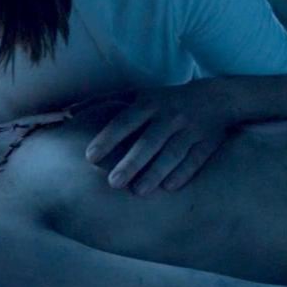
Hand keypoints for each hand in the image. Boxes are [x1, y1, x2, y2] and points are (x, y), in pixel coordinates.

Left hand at [85, 82, 232, 195]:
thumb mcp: (138, 95)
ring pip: (173, 153)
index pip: (125, 121)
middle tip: (113, 183)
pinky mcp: (208, 143)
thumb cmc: (166, 101)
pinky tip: (169, 187)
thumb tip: (69, 111)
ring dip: (156, 172)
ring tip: (138, 191)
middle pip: (149, 140)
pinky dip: (183, 173)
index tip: (90, 157)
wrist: (217, 98)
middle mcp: (170, 116)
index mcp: (149, 103)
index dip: (108, 138)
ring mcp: (191, 130)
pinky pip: (195, 160)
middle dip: (132, 162)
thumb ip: (104, 103)